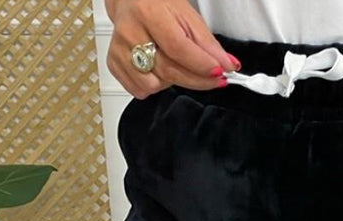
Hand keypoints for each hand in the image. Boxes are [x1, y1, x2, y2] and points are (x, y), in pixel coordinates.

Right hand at [104, 0, 240, 97]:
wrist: (131, 1)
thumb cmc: (158, 6)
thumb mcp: (187, 16)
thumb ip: (208, 44)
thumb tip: (228, 65)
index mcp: (148, 14)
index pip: (178, 48)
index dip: (201, 65)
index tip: (220, 73)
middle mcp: (130, 33)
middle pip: (169, 71)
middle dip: (197, 80)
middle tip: (214, 79)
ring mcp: (120, 51)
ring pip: (155, 85)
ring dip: (172, 81)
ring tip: (173, 63)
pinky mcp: (114, 65)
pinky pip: (141, 91)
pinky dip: (155, 85)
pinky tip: (157, 68)